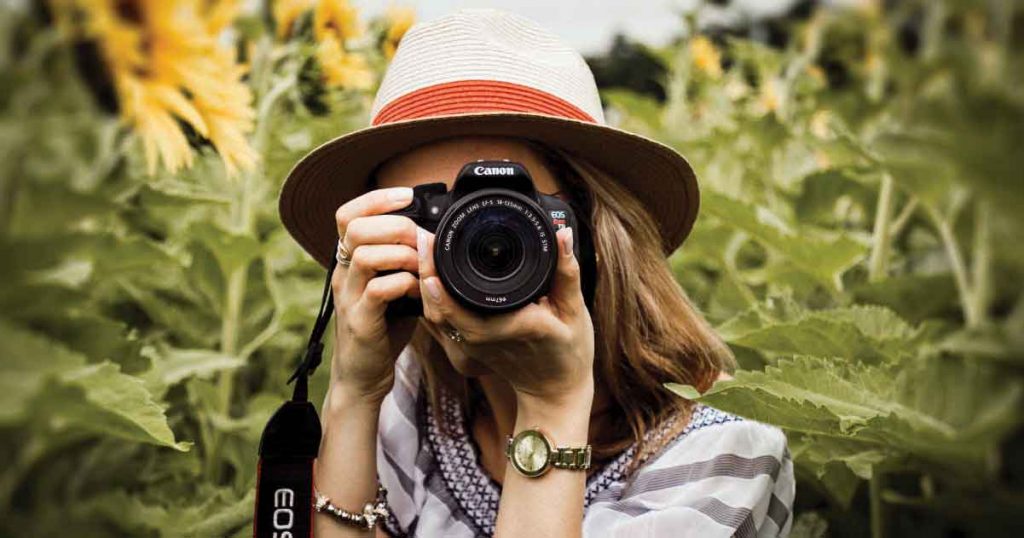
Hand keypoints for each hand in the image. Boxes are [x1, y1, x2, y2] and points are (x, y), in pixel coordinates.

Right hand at [330, 187, 421, 404]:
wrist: (362, 376)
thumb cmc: (383, 328)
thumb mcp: (393, 287)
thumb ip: (405, 262)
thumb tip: (434, 236)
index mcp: (349, 262)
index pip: (347, 215)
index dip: (375, 198)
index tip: (407, 194)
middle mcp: (342, 275)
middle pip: (355, 228)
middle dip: (395, 225)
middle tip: (421, 239)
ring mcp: (348, 298)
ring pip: (365, 255)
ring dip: (402, 255)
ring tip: (422, 266)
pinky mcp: (359, 321)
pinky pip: (378, 290)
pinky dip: (404, 284)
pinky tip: (418, 292)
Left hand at [417, 226, 594, 405]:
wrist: (555, 391)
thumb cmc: (569, 352)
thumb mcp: (574, 311)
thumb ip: (567, 272)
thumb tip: (562, 234)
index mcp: (507, 326)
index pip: (459, 304)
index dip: (438, 276)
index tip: (431, 243)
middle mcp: (482, 338)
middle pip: (437, 305)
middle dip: (425, 269)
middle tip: (424, 237)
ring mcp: (472, 345)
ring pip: (435, 314)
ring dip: (425, 281)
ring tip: (426, 248)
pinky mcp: (468, 346)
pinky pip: (442, 321)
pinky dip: (434, 297)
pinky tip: (434, 273)